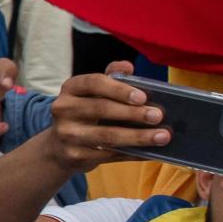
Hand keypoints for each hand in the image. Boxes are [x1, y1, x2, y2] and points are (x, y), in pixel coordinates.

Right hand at [42, 61, 167, 172]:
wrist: (60, 146)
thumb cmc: (85, 112)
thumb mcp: (93, 92)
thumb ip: (111, 76)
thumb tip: (128, 66)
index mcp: (71, 88)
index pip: (94, 83)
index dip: (119, 89)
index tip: (142, 97)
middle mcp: (63, 109)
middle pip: (101, 109)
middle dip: (133, 113)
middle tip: (158, 116)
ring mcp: (67, 134)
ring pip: (107, 136)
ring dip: (138, 137)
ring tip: (162, 136)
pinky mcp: (74, 155)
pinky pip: (108, 155)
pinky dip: (132, 153)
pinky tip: (150, 151)